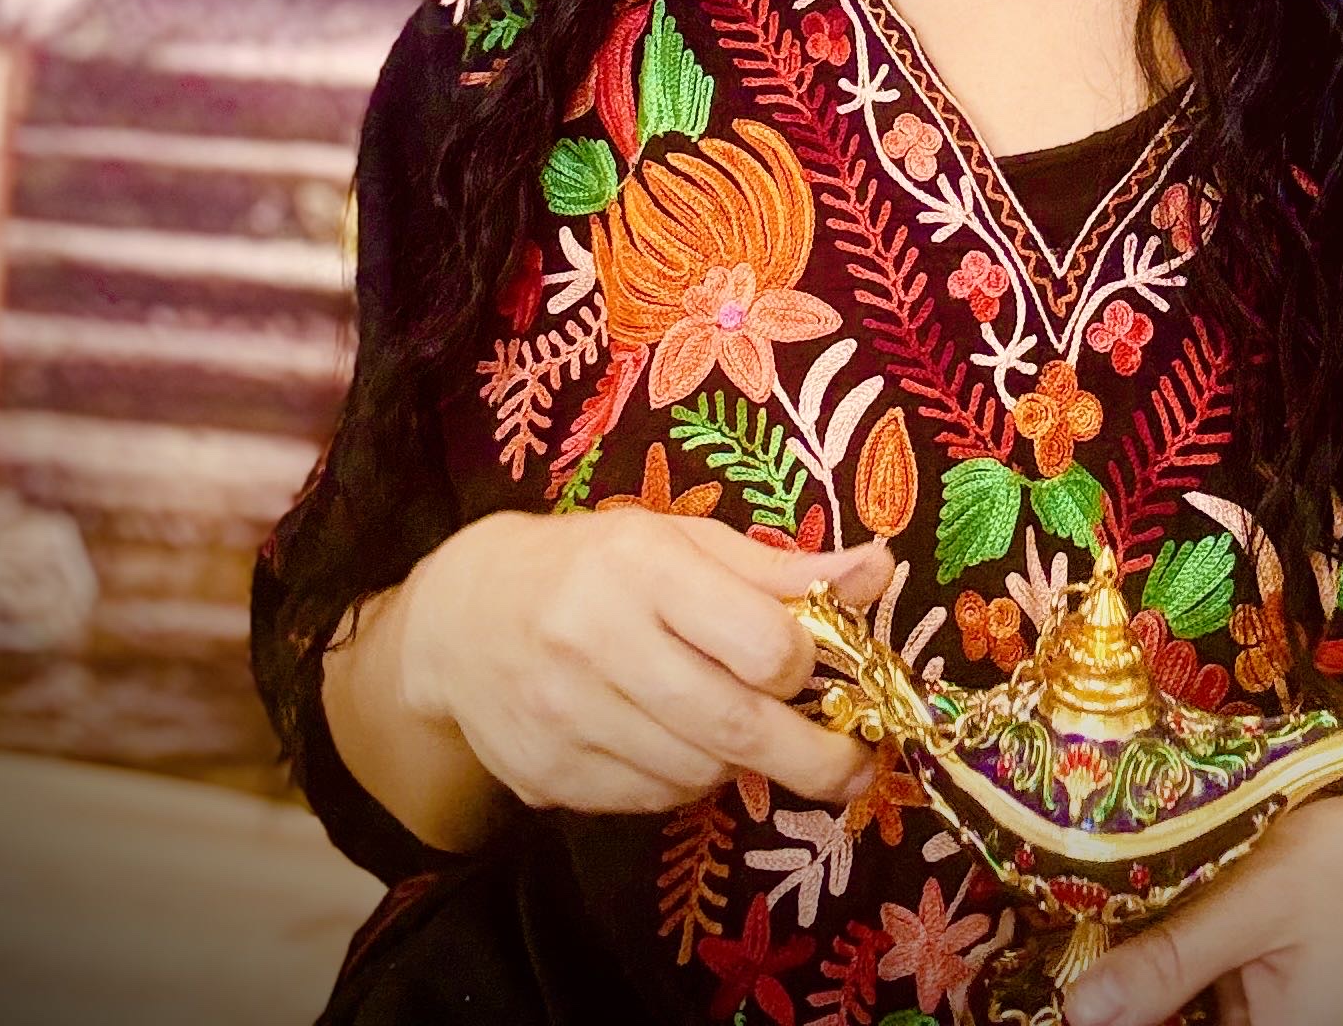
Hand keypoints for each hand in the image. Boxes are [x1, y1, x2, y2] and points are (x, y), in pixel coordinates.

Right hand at [394, 508, 893, 817]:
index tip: (809, 660)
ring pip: (696, 772)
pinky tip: (670, 740)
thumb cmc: (596, 567)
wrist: (463, 618)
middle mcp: (598, 641)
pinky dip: (682, 780)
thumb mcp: (683, 543)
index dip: (804, 661)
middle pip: (736, 725)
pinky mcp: (547, 776)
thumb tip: (880, 570)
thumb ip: (783, 570)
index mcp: (643, 567)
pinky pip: (649, 800)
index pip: (763, 642)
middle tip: (852, 767)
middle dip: (812, 756)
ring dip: (736, 762)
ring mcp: (566, 716)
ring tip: (731, 724)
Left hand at [1065, 796, 1342, 1025]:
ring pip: (1189, 1016)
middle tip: (1082, 953)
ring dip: (1153, 985)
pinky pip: (1214, 1002)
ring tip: (1104, 935)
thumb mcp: (1259, 899)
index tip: (1070, 991)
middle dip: (1129, 999)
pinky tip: (1156, 928)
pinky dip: (1182, 972)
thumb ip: (1171, 961)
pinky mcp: (1279, 1007)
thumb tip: (1078, 1012)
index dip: (1109, 1021)